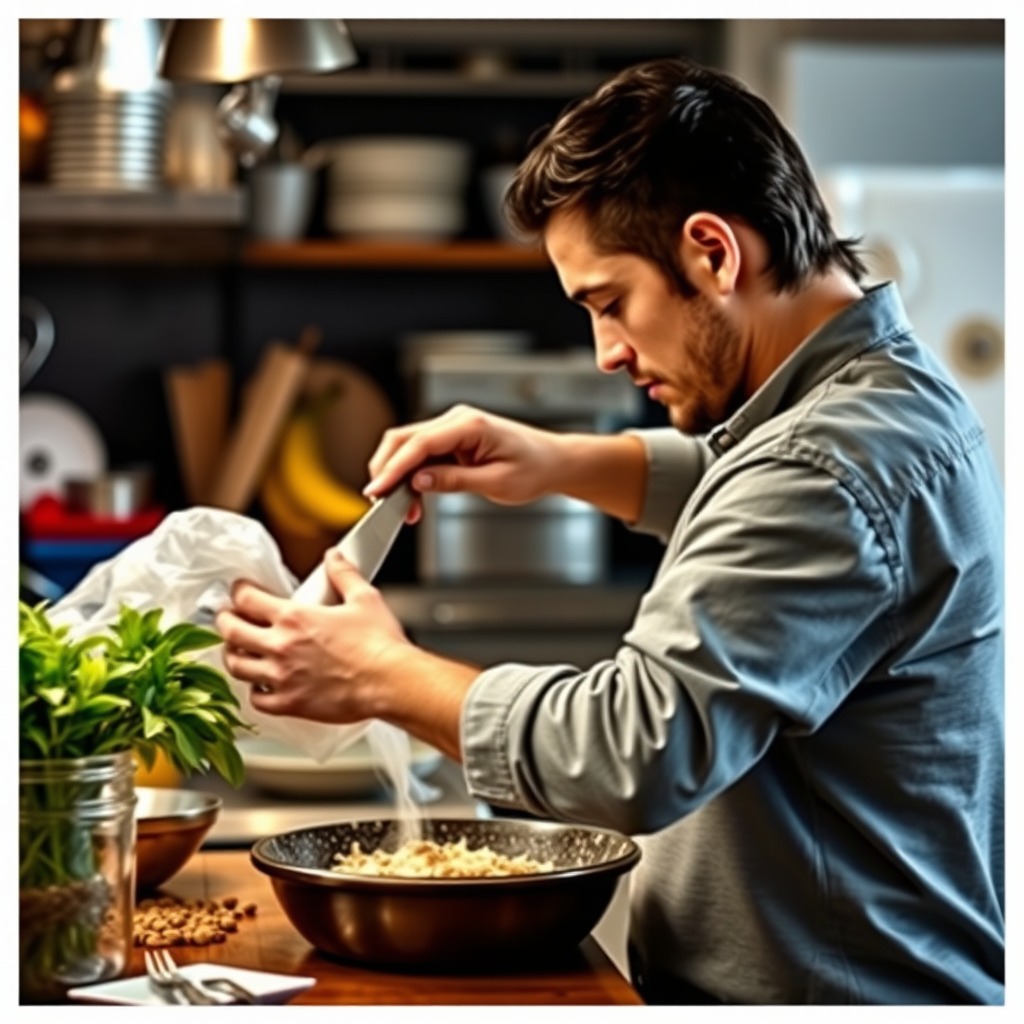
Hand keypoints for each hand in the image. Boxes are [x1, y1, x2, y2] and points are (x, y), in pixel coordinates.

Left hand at [215, 550, 410, 722]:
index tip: (239, 590)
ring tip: (238, 651)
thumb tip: (335, 557)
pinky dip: (255, 691)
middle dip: (224, 621)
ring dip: (233, 656)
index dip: (238, 591)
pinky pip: (257, 699)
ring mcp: (282, 677)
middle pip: (231, 632)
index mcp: (295, 617)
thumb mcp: (364, 598)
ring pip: (237, 667)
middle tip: (227, 618)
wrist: (389, 682)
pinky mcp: (291, 703)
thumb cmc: (379, 645)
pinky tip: (262, 685)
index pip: (247, 599)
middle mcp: (282, 646)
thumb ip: (344, 574)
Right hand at [364, 404, 564, 521]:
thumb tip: (418, 481)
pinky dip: (412, 475)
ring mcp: (453, 427)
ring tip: (405, 508)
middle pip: (404, 439)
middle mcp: (457, 420)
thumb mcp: (496, 482)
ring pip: (408, 446)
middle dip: (387, 470)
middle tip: (383, 503)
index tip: (377, 491)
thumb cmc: (535, 469)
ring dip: (399, 476)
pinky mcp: (452, 439)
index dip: (393, 469)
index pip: (419, 444)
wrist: (553, 462)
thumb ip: (453, 481)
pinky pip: (422, 454)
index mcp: (470, 425)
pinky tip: (414, 498)